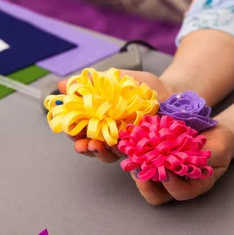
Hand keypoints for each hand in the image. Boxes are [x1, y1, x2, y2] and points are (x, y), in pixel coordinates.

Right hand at [58, 70, 173, 162]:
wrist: (172, 92)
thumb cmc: (143, 87)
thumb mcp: (116, 79)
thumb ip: (91, 83)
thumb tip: (61, 84)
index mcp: (100, 120)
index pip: (80, 131)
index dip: (73, 133)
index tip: (69, 130)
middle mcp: (111, 135)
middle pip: (91, 147)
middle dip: (84, 147)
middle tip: (81, 144)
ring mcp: (126, 143)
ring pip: (109, 155)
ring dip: (100, 153)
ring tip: (96, 146)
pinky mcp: (142, 148)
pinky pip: (130, 155)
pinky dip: (123, 153)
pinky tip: (119, 147)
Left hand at [131, 123, 233, 204]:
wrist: (213, 132)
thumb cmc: (220, 145)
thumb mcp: (219, 150)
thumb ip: (206, 157)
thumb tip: (186, 160)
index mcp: (194, 185)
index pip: (181, 194)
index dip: (172, 186)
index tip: (166, 172)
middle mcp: (177, 183)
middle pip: (157, 195)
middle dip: (146, 184)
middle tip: (140, 168)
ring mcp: (165, 173)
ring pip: (146, 181)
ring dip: (138, 170)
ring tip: (134, 156)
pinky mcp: (157, 161)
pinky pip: (144, 164)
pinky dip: (137, 156)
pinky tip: (135, 145)